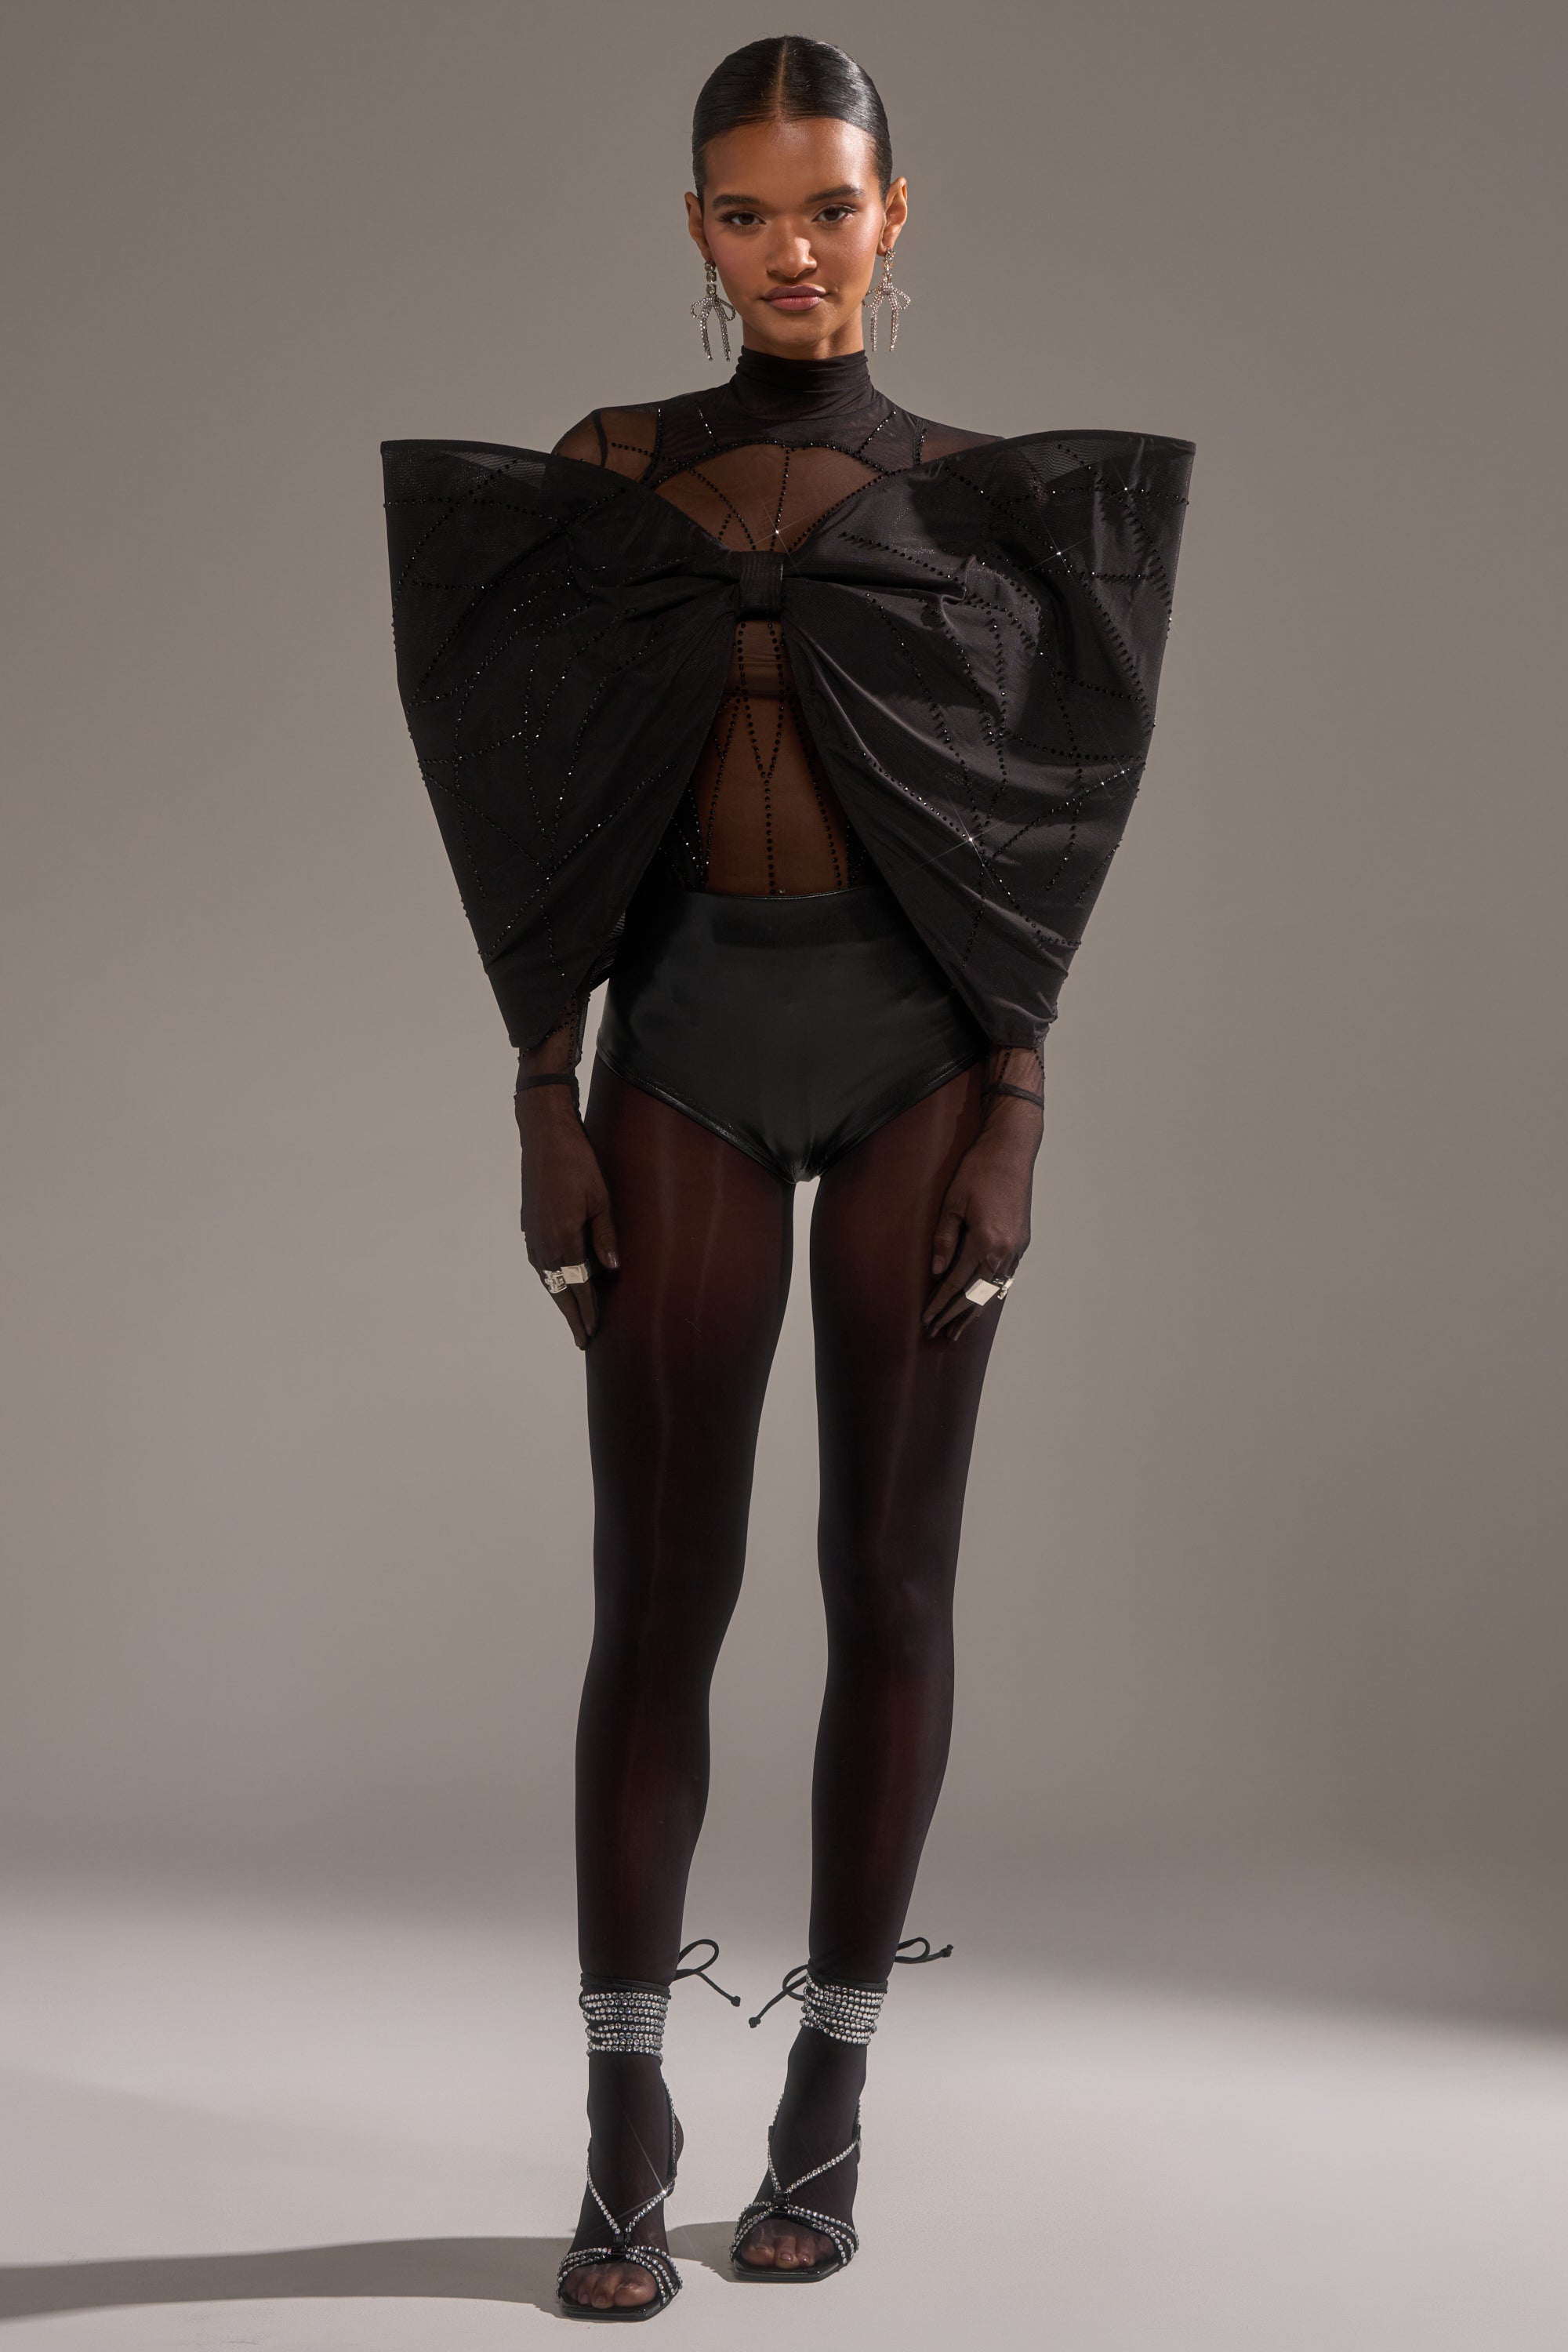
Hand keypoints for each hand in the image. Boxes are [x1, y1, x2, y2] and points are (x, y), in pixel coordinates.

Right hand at [517, 1087, 618, 1349]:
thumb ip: (605, 1236)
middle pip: (558, 1288)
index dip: (587, 1310)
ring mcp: (533, 1233)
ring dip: (559, 1297)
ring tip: (572, 1315)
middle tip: (581, 1338)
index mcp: (563, 1237)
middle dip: (571, 1314)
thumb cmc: (578, 1162)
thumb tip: (612, 1271)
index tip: (593, 1332)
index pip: (578, 1285)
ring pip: (546, 1277)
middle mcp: (543, 1241)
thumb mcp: (600, 1199)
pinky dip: (549, 1278)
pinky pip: (539, 1261)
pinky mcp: (529, 1223)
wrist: (545, 1135)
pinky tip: (557, 1281)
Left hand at [923, 1096, 1040, 1341]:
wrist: (1012, 1150)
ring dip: (976, 1310)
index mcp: (985, 1242)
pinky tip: (983, 1301)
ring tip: (960, 1330)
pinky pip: (1005, 1277)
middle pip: (977, 1293)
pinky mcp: (1022, 1241)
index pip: (956, 1282)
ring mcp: (1017, 1248)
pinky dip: (992, 1293)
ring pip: (994, 1289)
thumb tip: (936, 1272)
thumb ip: (944, 1239)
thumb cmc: (978, 1171)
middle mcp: (1004, 1251)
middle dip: (956, 1315)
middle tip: (939, 1334)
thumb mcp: (952, 1203)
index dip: (939, 1303)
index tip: (926, 1319)